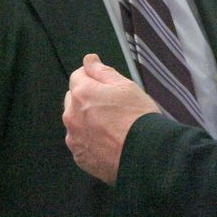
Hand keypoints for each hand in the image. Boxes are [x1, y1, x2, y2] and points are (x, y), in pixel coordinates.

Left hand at [63, 54, 159, 184]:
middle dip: (87, 98)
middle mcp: (72, 116)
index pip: (77, 76)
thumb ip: (102, 71)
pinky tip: (108, 140)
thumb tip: (89, 60)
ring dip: (86, 119)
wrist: (144, 153)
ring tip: (111, 125)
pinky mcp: (79, 157)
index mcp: (82, 94)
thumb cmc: (137, 117)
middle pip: (73, 99)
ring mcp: (74, 138)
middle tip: (111, 105)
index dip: (92, 76)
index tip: (104, 83)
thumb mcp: (125, 85)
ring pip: (75, 121)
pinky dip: (90, 139)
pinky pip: (80, 142)